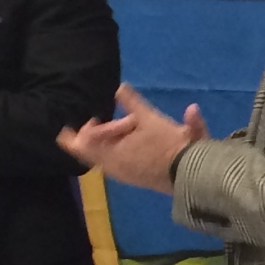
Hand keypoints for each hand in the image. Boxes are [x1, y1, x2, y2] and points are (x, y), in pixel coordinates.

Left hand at [57, 83, 206, 193]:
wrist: (189, 173)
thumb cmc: (167, 144)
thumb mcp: (149, 118)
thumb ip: (133, 103)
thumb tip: (119, 87)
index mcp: (111, 154)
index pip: (82, 147)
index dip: (75, 136)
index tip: (77, 124)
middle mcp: (113, 168)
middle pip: (91, 154)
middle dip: (91, 137)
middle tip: (94, 122)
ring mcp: (124, 175)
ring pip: (104, 159)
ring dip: (106, 143)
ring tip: (115, 129)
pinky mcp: (136, 178)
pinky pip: (115, 164)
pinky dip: (114, 151)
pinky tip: (126, 143)